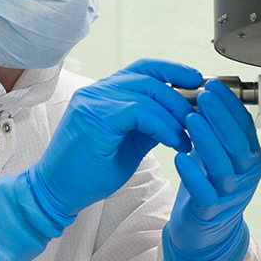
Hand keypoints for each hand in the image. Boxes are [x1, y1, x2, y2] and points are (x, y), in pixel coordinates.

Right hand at [0, 59, 201, 260]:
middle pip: (149, 75)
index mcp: (106, 92)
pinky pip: (138, 111)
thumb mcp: (131, 143)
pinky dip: (162, 125)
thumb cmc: (91, 171)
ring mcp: (93, 101)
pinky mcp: (93, 116)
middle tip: (202, 115)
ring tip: (190, 135)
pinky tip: (174, 142)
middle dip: (181, 94)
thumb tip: (184, 116)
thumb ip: (152, 124)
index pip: (145, 68)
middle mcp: (98, 90)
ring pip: (146, 92)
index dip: (174, 70)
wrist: (58, 192)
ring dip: (175, 114)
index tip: (200, 82)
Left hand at [162, 79, 260, 260]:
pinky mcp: (210, 210)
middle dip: (220, 116)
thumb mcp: (220, 154)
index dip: (230, 104)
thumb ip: (218, 130)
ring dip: (206, 139)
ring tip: (190, 118)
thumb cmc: (211, 185)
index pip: (245, 125)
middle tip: (203, 96)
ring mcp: (229, 194)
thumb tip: (206, 94)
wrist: (206, 231)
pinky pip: (204, 191)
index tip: (214, 85)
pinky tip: (180, 156)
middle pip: (236, 143)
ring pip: (222, 164)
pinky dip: (193, 173)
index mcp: (249, 157)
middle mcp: (244, 175)